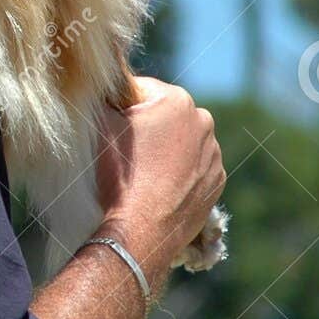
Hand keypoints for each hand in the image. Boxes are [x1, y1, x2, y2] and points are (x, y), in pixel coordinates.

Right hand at [94, 77, 223, 271]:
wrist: (142, 229)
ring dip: (166, 150)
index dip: (123, 105)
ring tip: (144, 172)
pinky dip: (180, 174)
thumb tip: (104, 92)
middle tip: (128, 151)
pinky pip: (195, 169)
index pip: (143, 89)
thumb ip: (104, 99)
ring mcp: (214, 155)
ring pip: (183, 142)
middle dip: (150, 126)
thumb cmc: (121, 174)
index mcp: (177, 100)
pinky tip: (160, 187)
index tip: (113, 125)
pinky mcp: (216, 183)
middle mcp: (203, 122)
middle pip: (167, 114)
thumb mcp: (102, 125)